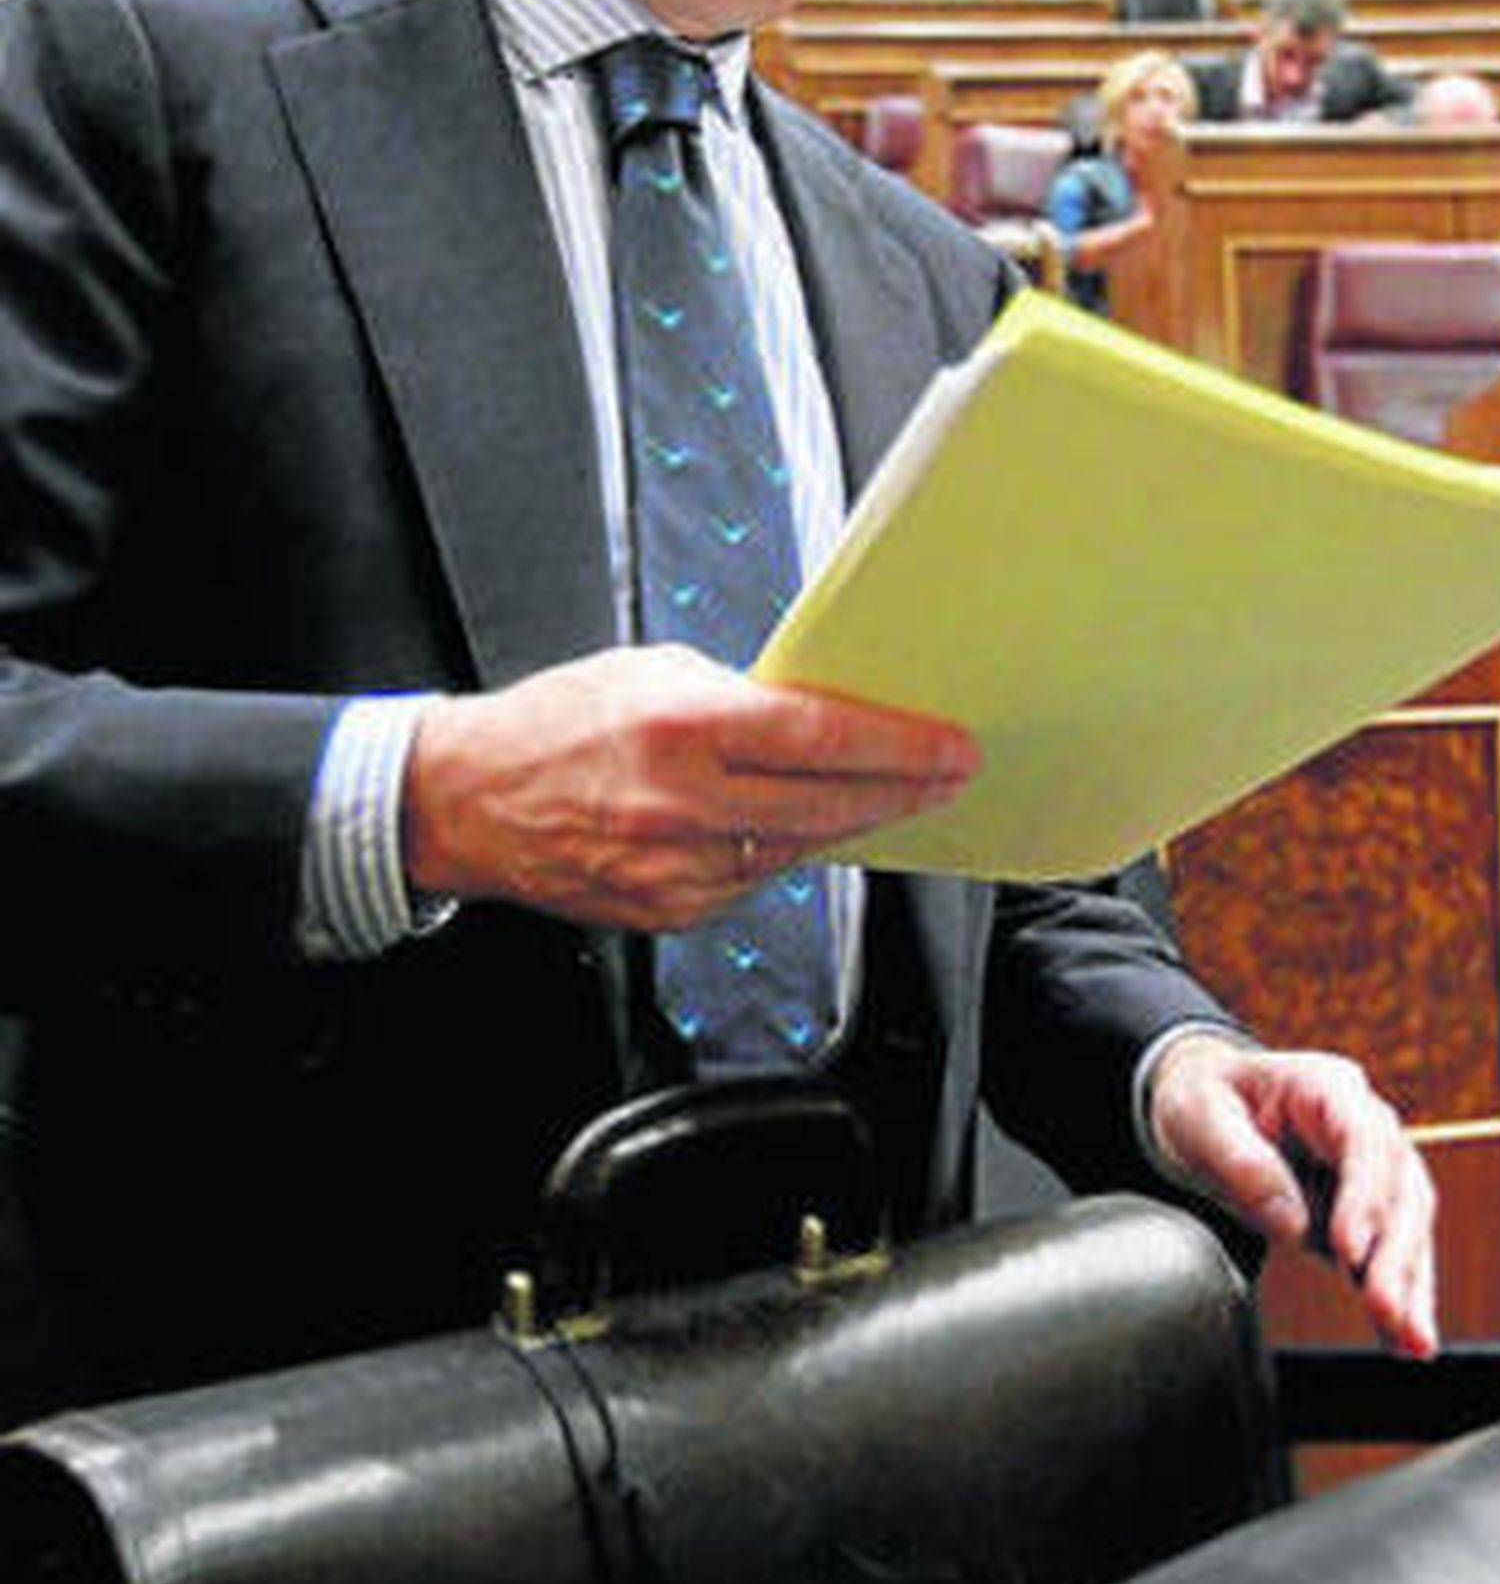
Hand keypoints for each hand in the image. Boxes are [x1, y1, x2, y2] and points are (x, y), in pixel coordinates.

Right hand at [403, 643, 977, 931]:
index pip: (821, 737)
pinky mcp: (664, 911)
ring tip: (880, 796)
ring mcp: (673, 868)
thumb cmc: (555, 724)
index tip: (949, 747)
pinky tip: (786, 827)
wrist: (466, 799)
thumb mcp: (651, 672)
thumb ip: (735, 696)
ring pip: (794, 851)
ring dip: (843, 823)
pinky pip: (748, 883)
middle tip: (947, 777)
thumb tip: (814, 713)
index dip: (899, 746)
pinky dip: (775, 854)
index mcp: (682, 726)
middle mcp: (681, 803)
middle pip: (827, 806)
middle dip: (900, 791)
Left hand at [1147, 1033, 1437, 1357]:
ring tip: (1411, 1340)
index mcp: (1325, 1086)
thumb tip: (1294, 1225)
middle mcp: (1361, 1124)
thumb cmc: (1202, 1099)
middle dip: (1396, 1254)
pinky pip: (1390, 1252)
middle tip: (1386, 1310)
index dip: (1364, 1196)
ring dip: (1411, 1284)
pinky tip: (1403, 1339)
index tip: (1349, 1251)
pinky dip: (1399, 1294)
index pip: (1364, 1139)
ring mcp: (1369, 1167)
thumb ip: (1244, 1165)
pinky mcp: (1363, 1210)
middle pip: (1399, 1187)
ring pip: (1408, 1225)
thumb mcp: (1201, 1119)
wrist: (1201, 1103)